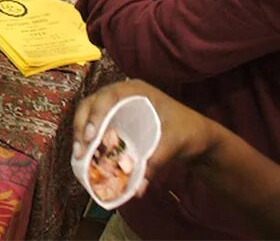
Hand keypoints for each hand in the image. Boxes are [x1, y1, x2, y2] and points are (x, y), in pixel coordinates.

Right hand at [72, 79, 218, 183]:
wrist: (199, 137)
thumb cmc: (189, 131)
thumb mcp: (174, 143)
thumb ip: (156, 162)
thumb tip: (137, 189)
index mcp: (135, 90)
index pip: (107, 96)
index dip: (95, 114)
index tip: (91, 136)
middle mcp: (123, 95)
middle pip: (92, 104)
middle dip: (82, 126)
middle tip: (80, 151)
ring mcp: (118, 108)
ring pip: (90, 115)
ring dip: (82, 134)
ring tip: (80, 156)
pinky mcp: (118, 122)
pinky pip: (98, 127)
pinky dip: (90, 141)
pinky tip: (88, 157)